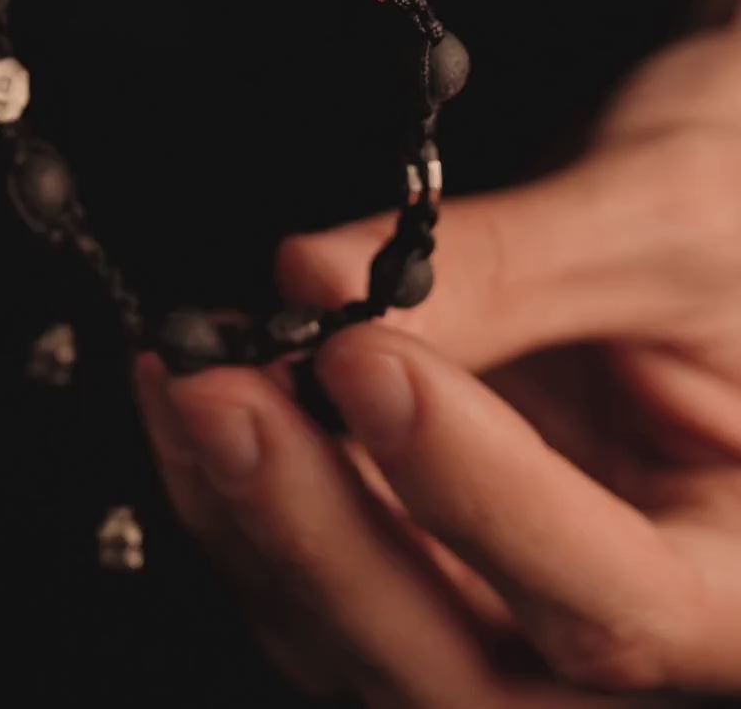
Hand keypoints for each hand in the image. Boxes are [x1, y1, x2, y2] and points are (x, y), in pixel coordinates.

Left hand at [137, 24, 740, 705]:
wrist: (723, 218)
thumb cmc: (739, 206)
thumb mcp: (660, 216)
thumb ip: (501, 263)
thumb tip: (317, 282)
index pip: (614, 597)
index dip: (476, 491)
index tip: (365, 357)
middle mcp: (637, 638)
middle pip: (463, 671)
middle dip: (320, 537)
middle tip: (220, 397)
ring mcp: (518, 614)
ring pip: (366, 642)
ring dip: (253, 515)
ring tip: (183, 375)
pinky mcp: (436, 570)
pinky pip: (321, 579)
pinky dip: (241, 495)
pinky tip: (186, 394)